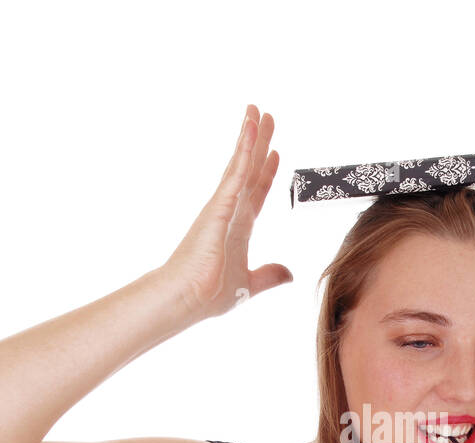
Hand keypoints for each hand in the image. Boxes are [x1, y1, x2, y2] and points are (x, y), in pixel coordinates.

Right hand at [162, 104, 291, 320]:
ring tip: (258, 111)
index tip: (275, 154)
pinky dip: (245, 150)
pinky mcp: (219, 205)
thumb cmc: (208, 294)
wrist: (185, 299)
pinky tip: (251, 129)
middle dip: (260, 144)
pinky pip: (236, 172)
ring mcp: (223, 206)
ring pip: (241, 163)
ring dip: (251, 136)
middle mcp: (230, 212)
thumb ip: (269, 276)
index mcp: (238, 229)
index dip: (267, 173)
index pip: (256, 193)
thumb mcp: (249, 285)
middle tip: (267, 116)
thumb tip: (289, 274)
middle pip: (250, 170)